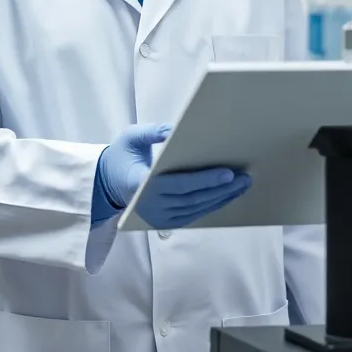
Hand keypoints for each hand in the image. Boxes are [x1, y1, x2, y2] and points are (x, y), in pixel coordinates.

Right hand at [95, 124, 250, 229]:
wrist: (106, 181)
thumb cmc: (121, 155)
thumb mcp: (131, 137)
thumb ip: (152, 133)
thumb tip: (175, 130)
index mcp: (141, 184)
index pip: (178, 184)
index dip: (204, 180)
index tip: (227, 173)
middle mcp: (151, 205)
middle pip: (193, 199)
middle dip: (221, 189)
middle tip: (244, 177)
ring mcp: (158, 217)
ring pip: (196, 209)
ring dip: (221, 198)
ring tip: (242, 184)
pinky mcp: (165, 222)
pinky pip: (194, 215)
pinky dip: (212, 205)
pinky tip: (227, 195)